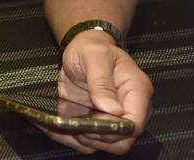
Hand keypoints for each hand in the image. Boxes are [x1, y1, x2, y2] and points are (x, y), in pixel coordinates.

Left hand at [43, 30, 152, 154]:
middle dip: (98, 137)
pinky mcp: (98, 123)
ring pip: (106, 145)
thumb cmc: (92, 48)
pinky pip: (89, 141)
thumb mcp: (94, 56)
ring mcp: (114, 119)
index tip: (93, 120)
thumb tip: (112, 110)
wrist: (82, 50)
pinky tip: (55, 128)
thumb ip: (101, 82)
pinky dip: (72, 138)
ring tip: (66, 124)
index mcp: (137, 91)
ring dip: (84, 140)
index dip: (115, 129)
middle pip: (123, 141)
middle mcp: (130, 109)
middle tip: (77, 124)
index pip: (135, 123)